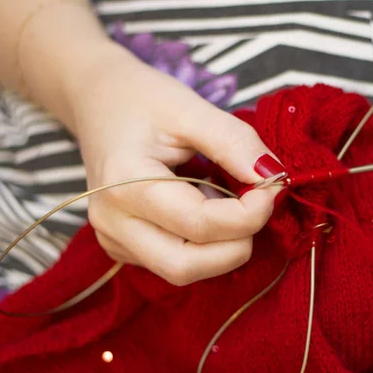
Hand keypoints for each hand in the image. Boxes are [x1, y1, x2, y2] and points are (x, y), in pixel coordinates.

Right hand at [65, 44, 283, 285]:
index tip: (274, 186)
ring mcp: (113, 239)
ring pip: (182, 271)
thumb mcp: (191, 109)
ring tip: (230, 202)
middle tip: (258, 207)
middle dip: (236, 246)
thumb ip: (234, 142)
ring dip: (222, 247)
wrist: (98, 102)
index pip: (200, 224)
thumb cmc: (142, 101)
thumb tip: (272, 177)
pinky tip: (207, 208)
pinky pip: (174, 261)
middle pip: (186, 266)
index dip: (249, 214)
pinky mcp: (123, 246)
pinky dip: (205, 245)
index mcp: (125, 185)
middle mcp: (112, 223)